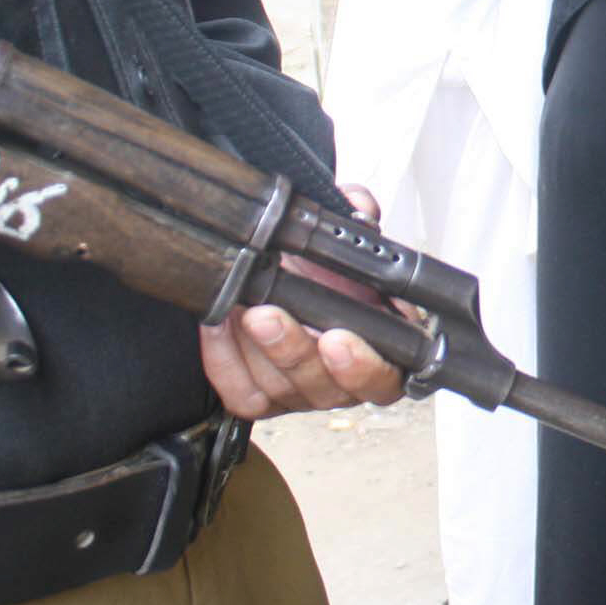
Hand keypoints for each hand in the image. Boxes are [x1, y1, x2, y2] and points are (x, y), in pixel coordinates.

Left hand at [198, 183, 407, 418]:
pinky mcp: (262, 397)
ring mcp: (303, 391)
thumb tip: (358, 207)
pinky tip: (220, 325)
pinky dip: (226, 360)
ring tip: (245, 310)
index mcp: (384, 349)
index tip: (338, 338)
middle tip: (269, 315)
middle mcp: (344, 380)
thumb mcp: (348, 237)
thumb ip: (359, 218)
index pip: (385, 378)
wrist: (284, 277)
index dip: (363, 366)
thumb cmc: (327, 270)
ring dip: (260, 350)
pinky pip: (243, 393)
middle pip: (327, 388)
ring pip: (283, 389)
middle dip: (295, 351)